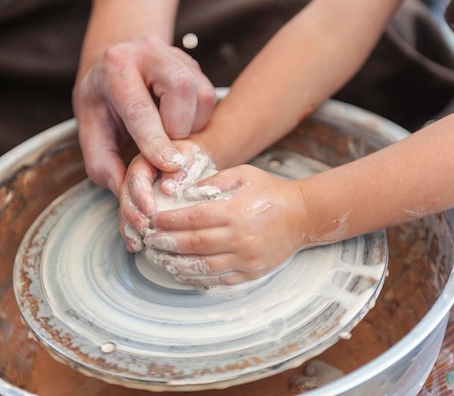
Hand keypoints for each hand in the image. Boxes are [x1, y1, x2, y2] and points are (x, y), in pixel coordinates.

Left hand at [73, 36, 215, 195]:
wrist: (113, 62)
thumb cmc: (101, 102)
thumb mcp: (89, 130)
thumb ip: (103, 162)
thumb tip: (125, 191)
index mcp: (115, 68)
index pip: (139, 107)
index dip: (155, 139)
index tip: (168, 166)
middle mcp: (148, 52)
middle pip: (181, 88)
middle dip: (179, 128)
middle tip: (166, 149)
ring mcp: (176, 55)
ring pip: (202, 94)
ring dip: (192, 125)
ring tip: (169, 135)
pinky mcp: (193, 65)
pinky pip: (209, 97)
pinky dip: (198, 119)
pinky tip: (178, 124)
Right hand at [118, 140, 212, 251]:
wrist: (192, 161)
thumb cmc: (193, 156)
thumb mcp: (189, 155)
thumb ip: (177, 167)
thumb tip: (168, 188)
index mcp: (144, 159)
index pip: (137, 176)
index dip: (141, 194)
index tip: (150, 210)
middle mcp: (134, 174)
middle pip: (126, 194)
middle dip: (132, 214)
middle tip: (144, 228)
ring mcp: (134, 190)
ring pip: (125, 208)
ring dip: (129, 226)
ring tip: (137, 243)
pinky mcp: (137, 203)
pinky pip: (130, 217)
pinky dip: (132, 232)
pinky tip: (135, 246)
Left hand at [142, 165, 311, 285]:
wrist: (303, 215)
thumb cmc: (270, 191)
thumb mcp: (243, 174)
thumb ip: (213, 181)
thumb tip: (182, 192)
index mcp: (235, 211)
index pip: (193, 219)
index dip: (169, 221)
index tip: (153, 221)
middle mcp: (240, 237)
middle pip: (193, 244)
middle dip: (166, 243)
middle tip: (149, 241)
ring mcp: (246, 258)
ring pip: (203, 266)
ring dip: (176, 264)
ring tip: (159, 259)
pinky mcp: (252, 272)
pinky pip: (220, 280)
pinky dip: (197, 279)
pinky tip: (182, 273)